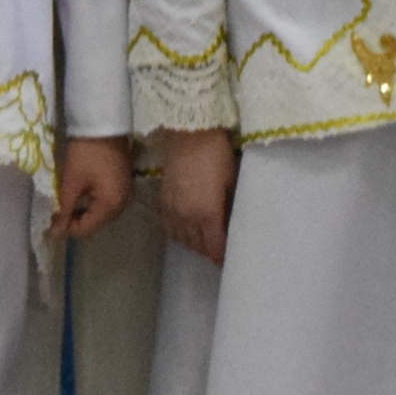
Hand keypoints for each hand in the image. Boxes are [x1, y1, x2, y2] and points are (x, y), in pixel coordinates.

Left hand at [55, 135, 132, 241]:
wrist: (104, 124)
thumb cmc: (86, 152)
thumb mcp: (72, 182)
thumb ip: (64, 210)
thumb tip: (54, 233)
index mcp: (111, 205)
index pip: (86, 229)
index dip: (66, 228)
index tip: (49, 220)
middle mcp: (123, 205)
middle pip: (95, 223)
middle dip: (74, 219)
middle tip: (55, 209)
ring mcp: (126, 195)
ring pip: (100, 213)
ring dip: (82, 210)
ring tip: (66, 199)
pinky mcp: (124, 185)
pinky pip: (106, 202)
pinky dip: (92, 201)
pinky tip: (80, 191)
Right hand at [156, 127, 238, 264]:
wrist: (189, 133)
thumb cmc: (217, 155)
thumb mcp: (232, 183)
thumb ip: (230, 209)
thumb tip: (231, 226)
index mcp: (207, 214)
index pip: (214, 247)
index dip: (221, 257)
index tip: (229, 261)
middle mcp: (186, 217)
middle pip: (198, 246)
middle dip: (209, 252)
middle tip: (219, 252)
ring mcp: (172, 209)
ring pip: (182, 239)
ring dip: (194, 244)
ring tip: (205, 242)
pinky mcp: (163, 200)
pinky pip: (169, 227)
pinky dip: (179, 234)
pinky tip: (187, 230)